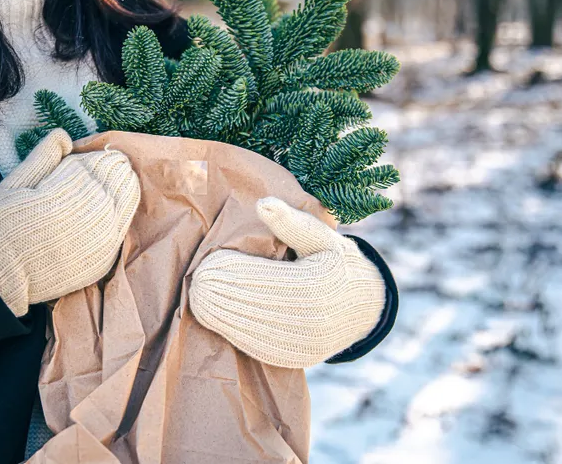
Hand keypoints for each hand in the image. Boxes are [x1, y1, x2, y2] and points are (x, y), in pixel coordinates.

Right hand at [0, 129, 140, 316]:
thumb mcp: (13, 185)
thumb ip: (42, 158)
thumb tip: (64, 135)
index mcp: (60, 196)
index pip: (92, 168)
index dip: (98, 158)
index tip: (102, 152)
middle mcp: (83, 219)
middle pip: (111, 184)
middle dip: (114, 171)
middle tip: (117, 161)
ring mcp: (95, 243)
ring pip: (123, 206)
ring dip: (124, 189)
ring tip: (121, 178)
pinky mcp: (101, 262)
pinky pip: (120, 231)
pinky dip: (122, 214)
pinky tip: (116, 205)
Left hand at [189, 197, 385, 367]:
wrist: (365, 304)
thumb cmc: (336, 261)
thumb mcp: (321, 235)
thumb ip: (291, 222)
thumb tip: (263, 203)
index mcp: (320, 284)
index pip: (266, 278)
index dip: (235, 272)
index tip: (209, 262)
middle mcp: (314, 320)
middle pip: (256, 307)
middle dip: (222, 295)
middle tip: (196, 283)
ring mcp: (306, 345)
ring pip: (254, 333)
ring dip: (221, 318)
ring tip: (199, 300)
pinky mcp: (297, 359)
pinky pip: (259, 349)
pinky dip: (234, 333)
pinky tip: (215, 318)